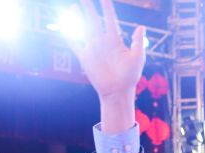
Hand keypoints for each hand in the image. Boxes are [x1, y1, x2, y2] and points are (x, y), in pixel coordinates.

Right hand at [68, 0, 145, 131]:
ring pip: (83, 28)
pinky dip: (68, 34)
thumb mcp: (137, 58)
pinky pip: (74, 43)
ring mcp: (93, 48)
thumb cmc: (130, 76)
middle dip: (88, 7)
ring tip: (73, 5)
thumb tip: (141, 26)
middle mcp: (103, 41)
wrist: (118, 92)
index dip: (106, 7)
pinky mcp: (84, 57)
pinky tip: (63, 25)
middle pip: (93, 19)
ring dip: (77, 17)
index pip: (109, 18)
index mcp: (115, 40)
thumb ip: (138, 42)